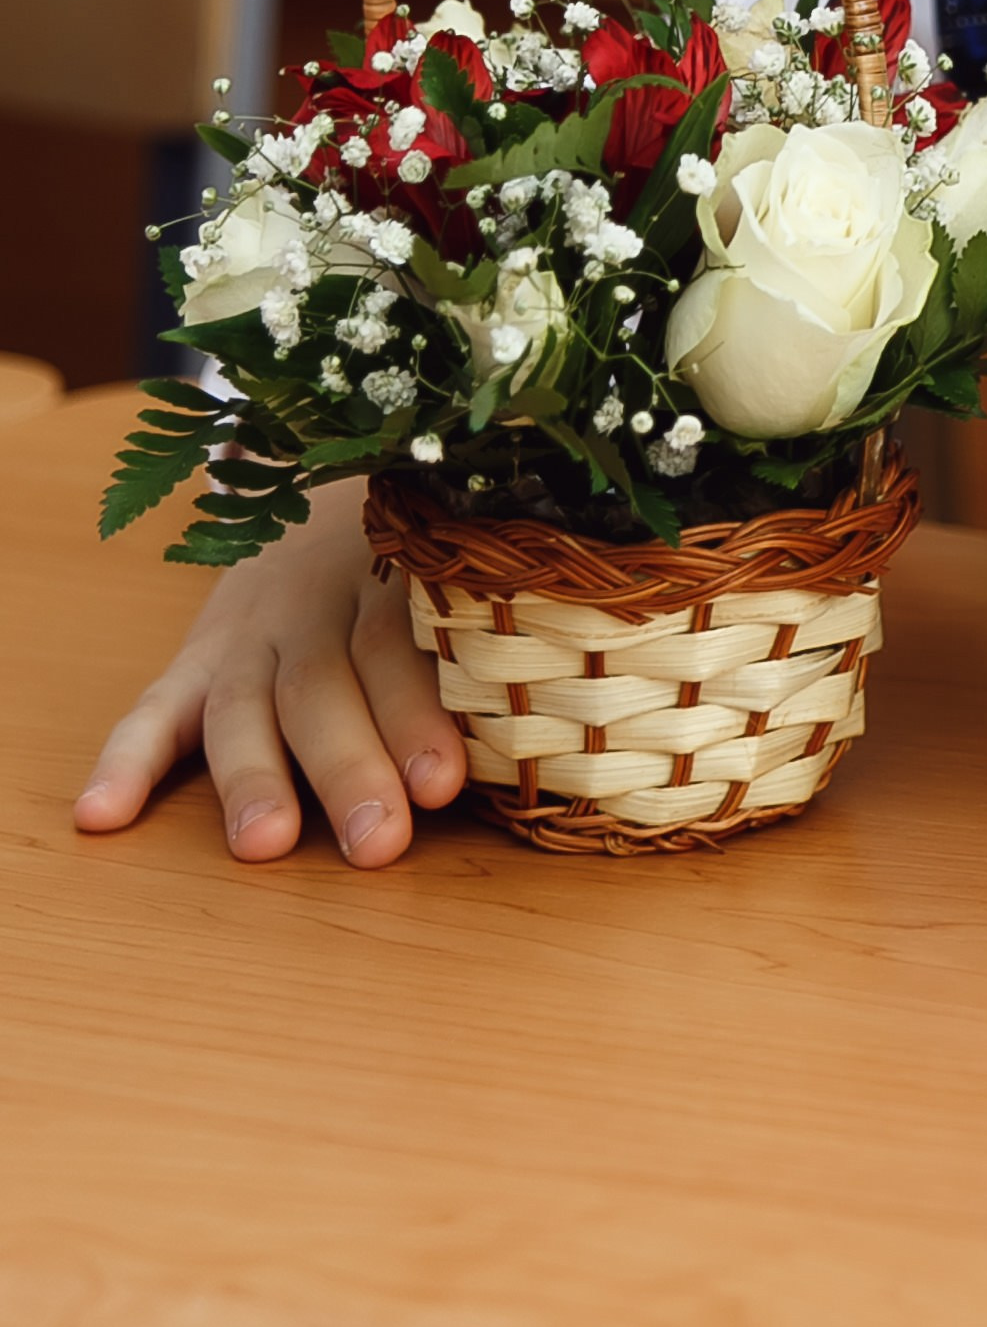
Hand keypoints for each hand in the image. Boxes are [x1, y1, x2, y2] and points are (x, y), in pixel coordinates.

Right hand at [73, 480, 462, 865]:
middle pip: (326, 685)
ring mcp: (248, 631)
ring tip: (265, 843)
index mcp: (394, 580)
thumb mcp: (457, 580)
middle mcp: (315, 605)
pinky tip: (101, 814)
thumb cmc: (421, 567)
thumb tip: (544, 742)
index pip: (402, 648)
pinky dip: (125, 760)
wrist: (330, 483)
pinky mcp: (197, 656)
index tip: (444, 784)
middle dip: (350, 766)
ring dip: (254, 776)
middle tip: (379, 840)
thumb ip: (485, 645)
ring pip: (246, 702)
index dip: (420, 714)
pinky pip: (152, 707)